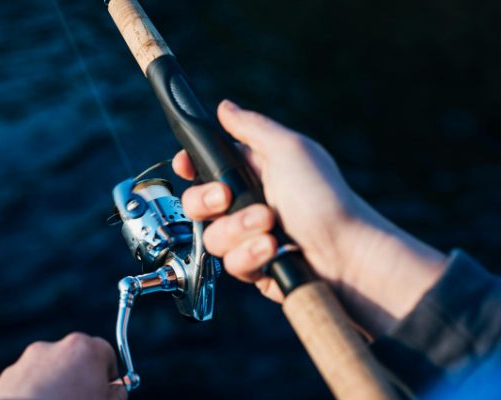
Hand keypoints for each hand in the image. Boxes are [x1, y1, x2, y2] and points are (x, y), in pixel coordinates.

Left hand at [0, 332, 125, 399]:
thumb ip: (117, 393)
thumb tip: (116, 389)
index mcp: (83, 349)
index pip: (106, 353)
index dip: (108, 375)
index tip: (104, 393)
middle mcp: (54, 347)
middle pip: (75, 359)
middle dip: (79, 379)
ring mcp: (26, 361)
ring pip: (48, 372)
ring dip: (54, 388)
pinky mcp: (6, 378)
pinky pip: (27, 384)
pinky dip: (32, 396)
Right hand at [173, 100, 446, 335]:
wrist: (345, 254)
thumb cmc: (324, 198)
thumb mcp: (289, 150)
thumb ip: (251, 127)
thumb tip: (224, 106)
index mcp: (252, 172)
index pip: (206, 166)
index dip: (190, 165)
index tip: (185, 164)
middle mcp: (247, 204)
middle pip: (196, 203)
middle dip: (208, 201)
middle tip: (228, 198)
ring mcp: (249, 237)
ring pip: (213, 237)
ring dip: (239, 231)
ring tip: (271, 228)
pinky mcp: (255, 266)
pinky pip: (232, 264)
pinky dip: (252, 257)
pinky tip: (274, 250)